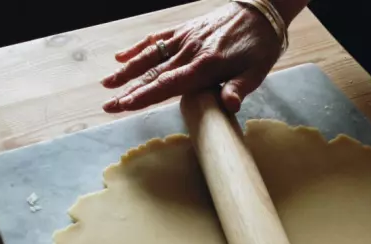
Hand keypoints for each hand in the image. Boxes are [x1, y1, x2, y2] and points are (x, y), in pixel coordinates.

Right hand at [101, 2, 282, 113]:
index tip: (125, 105)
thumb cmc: (260, 45)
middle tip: (108, 105)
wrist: (263, 10)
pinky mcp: (185, 29)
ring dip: (126, 70)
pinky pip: (158, 38)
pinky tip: (121, 56)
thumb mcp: (257, 71)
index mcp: (206, 65)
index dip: (145, 96)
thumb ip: (239, 88)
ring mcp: (185, 38)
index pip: (169, 84)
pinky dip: (138, 47)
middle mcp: (190, 51)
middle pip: (153, 74)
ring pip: (150, 56)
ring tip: (107, 84)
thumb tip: (229, 106)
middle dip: (129, 91)